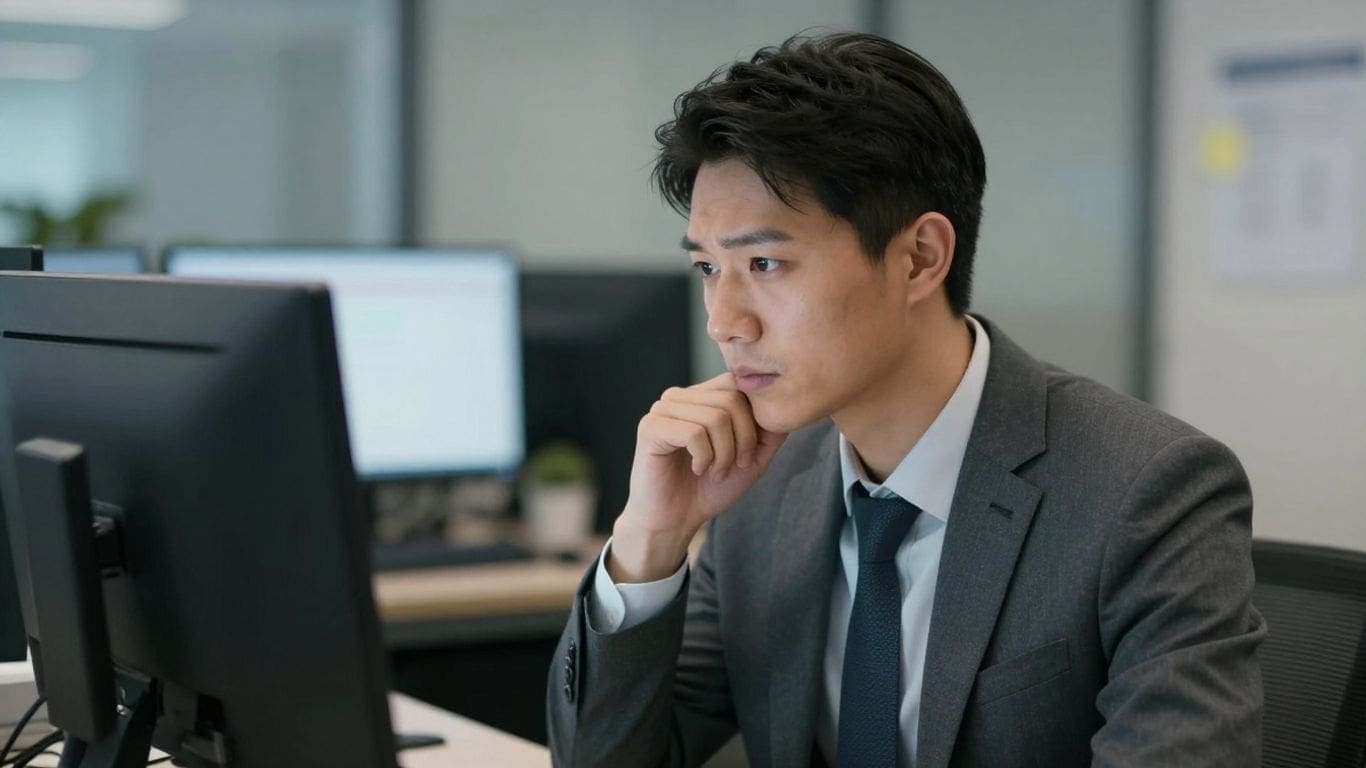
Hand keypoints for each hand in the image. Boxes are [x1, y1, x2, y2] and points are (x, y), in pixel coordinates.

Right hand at [608, 372, 787, 581]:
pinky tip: (697, 470)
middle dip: (744, 440)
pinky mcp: (650, 427)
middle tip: (734, 466)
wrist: (675, 521)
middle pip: (732, 398)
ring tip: (715, 471)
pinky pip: (694, 433)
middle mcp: (680, 396)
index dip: (754, 418)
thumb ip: (769, 431)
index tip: (748, 454)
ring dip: (724, 454)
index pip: (738, 383)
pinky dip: (705, 458)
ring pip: (716, 417)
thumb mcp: (751, 458)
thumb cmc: (710, 489)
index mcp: (700, 397)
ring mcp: (663, 409)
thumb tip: (785, 404)